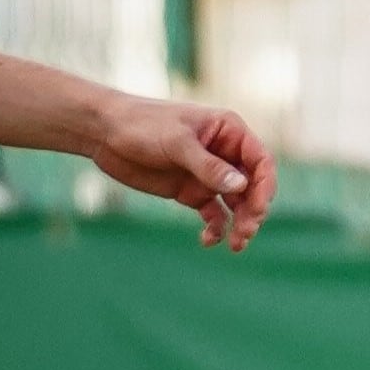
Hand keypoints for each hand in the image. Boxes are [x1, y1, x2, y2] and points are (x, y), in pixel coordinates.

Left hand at [90, 95, 277, 251]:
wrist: (104, 133)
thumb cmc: (143, 125)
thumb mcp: (177, 143)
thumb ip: (208, 166)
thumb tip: (241, 186)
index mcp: (229, 132)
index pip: (260, 161)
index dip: (264, 185)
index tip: (258, 208)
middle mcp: (225, 154)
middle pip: (252, 186)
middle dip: (253, 210)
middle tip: (246, 233)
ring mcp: (208, 175)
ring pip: (236, 203)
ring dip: (240, 223)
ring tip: (236, 245)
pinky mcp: (191, 191)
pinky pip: (213, 213)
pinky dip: (216, 228)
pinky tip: (209, 241)